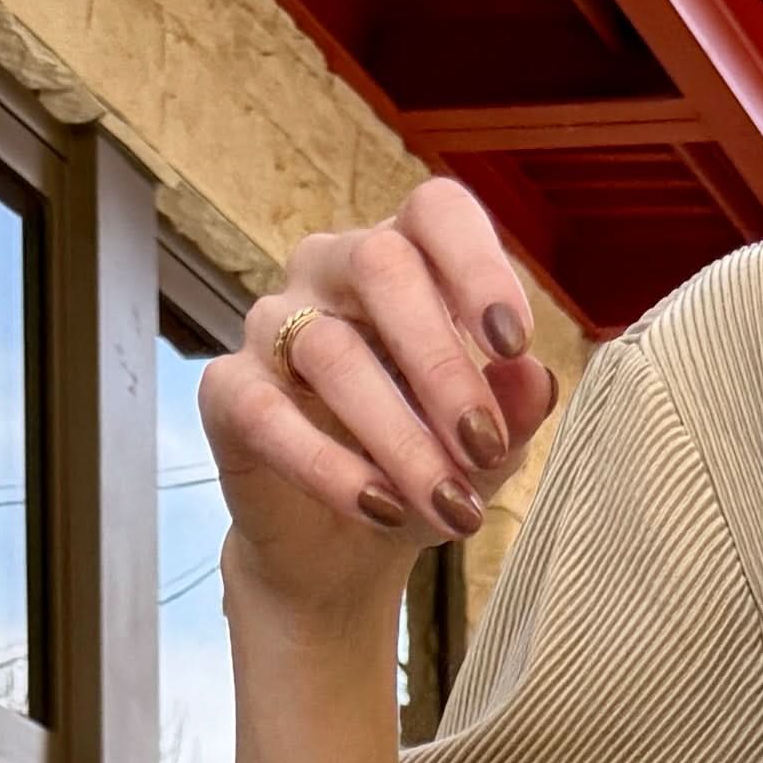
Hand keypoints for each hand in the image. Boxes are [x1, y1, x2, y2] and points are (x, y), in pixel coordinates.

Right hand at [201, 179, 557, 630]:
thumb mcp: (486, 445)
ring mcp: (272, 325)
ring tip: (451, 509)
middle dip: (442, 363)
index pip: (436, 212)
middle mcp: (331, 270)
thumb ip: (513, 408)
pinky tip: (381, 510)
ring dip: (400, 437)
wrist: (342, 550)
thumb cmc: (423, 468)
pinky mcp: (228, 391)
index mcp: (404, 259)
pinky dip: (329, 468)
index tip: (515, 342)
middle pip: (381, 267)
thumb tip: (534, 377)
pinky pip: (266, 413)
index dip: (478, 264)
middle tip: (484, 446)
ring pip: (330, 349)